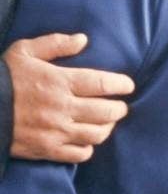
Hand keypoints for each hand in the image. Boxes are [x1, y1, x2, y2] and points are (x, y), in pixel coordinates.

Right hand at [5, 33, 134, 162]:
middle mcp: (62, 107)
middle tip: (120, 106)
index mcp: (59, 82)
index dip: (122, 85)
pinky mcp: (47, 149)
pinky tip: (86, 139)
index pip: (103, 83)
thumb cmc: (3, 77)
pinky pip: (80, 154)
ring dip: (107, 128)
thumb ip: (55, 44)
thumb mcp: (24, 51)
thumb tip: (83, 39)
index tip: (128, 86)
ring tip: (106, 122)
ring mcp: (56, 131)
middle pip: (107, 112)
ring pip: (98, 134)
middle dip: (119, 109)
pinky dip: (89, 147)